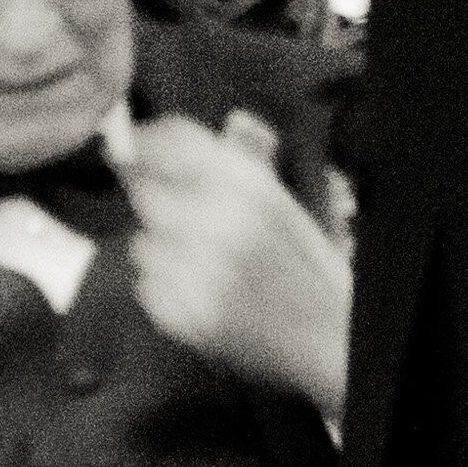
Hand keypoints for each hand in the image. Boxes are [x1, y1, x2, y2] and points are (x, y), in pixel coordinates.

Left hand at [110, 104, 350, 419]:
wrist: (329, 337)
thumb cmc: (308, 270)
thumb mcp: (283, 203)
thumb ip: (241, 163)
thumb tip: (207, 129)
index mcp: (251, 186)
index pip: (169, 142)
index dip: (146, 144)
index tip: (137, 150)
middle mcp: (219, 221)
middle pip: (145, 192)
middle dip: (161, 204)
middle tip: (190, 223)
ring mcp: (197, 271)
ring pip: (142, 242)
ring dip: (162, 250)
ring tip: (203, 264)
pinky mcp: (182, 312)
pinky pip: (147, 285)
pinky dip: (166, 287)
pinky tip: (202, 291)